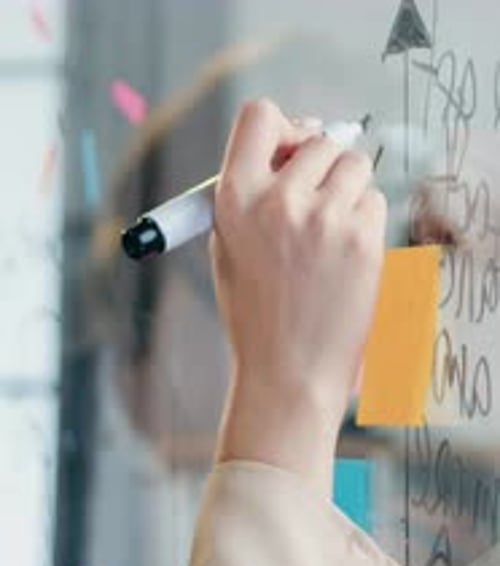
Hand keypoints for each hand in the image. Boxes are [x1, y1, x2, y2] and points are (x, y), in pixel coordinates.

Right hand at [210, 98, 386, 494]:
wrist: (289, 372)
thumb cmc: (257, 314)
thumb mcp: (230, 248)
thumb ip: (253, 192)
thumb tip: (298, 140)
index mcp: (235, 199)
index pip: (260, 115)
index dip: (283, 127)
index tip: (293, 149)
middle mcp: (279, 201)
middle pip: (319, 139)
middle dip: (323, 166)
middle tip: (318, 205)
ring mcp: (324, 219)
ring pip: (354, 165)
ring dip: (348, 191)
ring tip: (330, 237)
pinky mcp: (362, 239)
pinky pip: (374, 201)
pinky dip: (366, 221)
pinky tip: (346, 258)